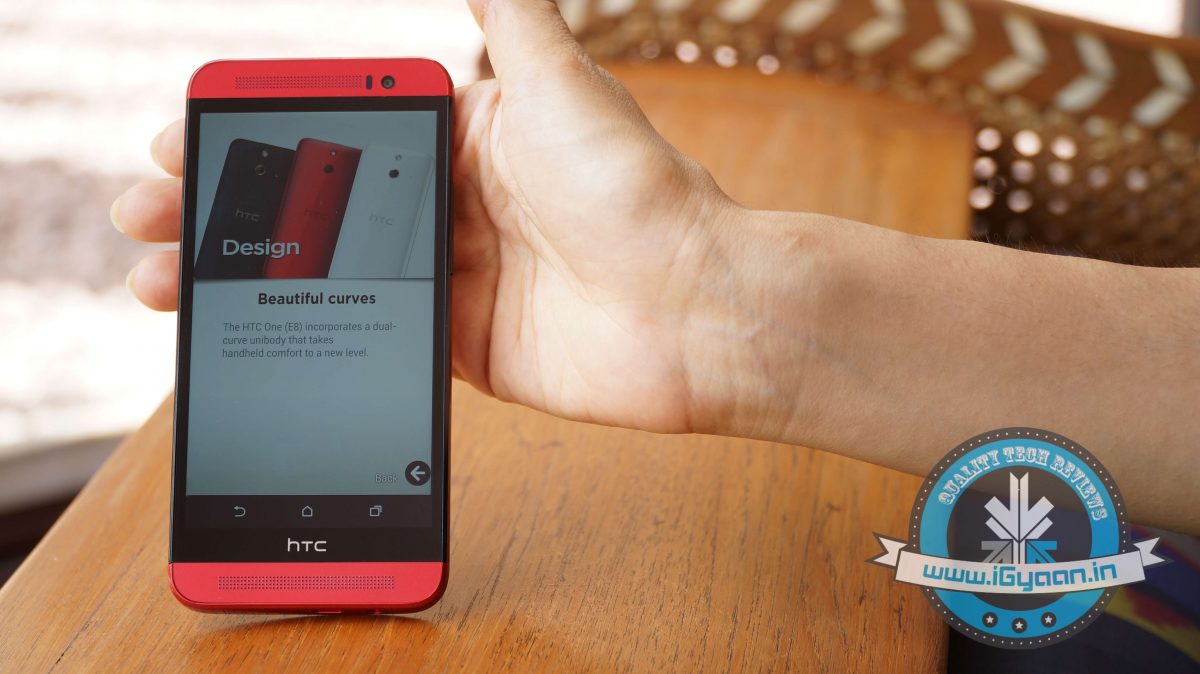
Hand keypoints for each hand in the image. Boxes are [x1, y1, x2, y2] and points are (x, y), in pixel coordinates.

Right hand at [112, 0, 734, 433]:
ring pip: (322, 270)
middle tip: (146, 215)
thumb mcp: (557, 80)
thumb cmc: (635, 189)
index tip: (179, 138)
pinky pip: (364, 331)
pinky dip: (302, 328)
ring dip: (239, 274)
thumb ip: (503, 11)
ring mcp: (450, 276)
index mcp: (464, 133)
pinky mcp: (456, 342)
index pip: (335, 124)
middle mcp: (451, 202)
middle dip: (224, 206)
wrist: (695, 311)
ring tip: (164, 282)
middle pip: (314, 200)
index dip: (253, 132)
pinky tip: (243, 329)